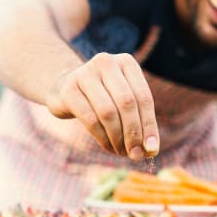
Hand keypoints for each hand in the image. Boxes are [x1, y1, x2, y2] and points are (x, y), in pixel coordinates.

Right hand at [45, 52, 159, 160]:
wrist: (65, 88)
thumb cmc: (104, 96)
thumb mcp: (123, 100)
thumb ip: (139, 120)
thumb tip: (151, 150)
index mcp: (126, 62)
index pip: (144, 97)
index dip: (149, 125)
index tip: (152, 149)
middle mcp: (106, 62)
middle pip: (127, 103)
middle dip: (133, 133)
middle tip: (136, 154)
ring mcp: (85, 73)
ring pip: (108, 112)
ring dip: (117, 138)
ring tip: (122, 152)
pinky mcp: (69, 89)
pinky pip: (90, 119)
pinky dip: (102, 138)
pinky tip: (108, 147)